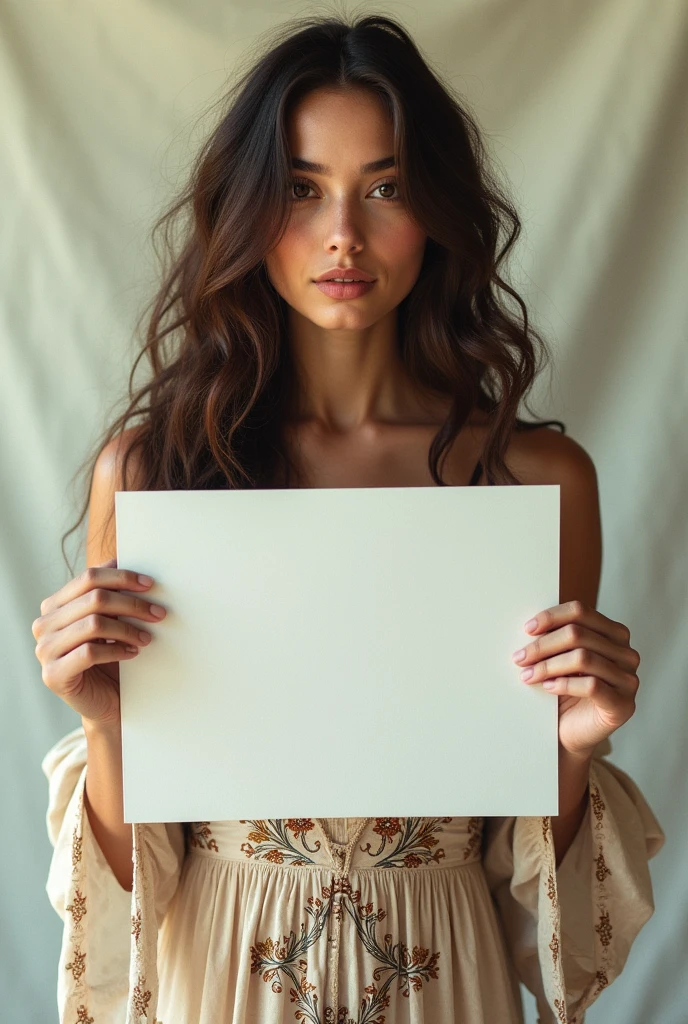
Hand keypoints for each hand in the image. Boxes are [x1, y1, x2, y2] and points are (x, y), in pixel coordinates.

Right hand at [32, 557, 166, 728]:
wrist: (105, 702)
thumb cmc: (109, 658)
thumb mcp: (110, 621)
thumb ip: (109, 595)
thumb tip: (126, 559)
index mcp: (54, 606)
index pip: (89, 577)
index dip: (122, 577)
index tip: (150, 584)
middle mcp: (44, 625)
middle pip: (94, 599)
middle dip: (132, 603)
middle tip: (158, 613)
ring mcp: (45, 651)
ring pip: (93, 624)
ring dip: (128, 628)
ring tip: (147, 636)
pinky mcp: (54, 675)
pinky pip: (90, 652)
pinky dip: (117, 650)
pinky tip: (133, 652)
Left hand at [512, 600, 639, 756]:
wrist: (570, 732)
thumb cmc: (564, 692)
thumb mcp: (560, 658)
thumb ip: (556, 638)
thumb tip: (530, 626)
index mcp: (614, 634)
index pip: (580, 611)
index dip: (551, 617)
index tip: (527, 629)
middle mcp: (626, 654)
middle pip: (578, 634)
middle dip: (543, 645)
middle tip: (520, 657)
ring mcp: (628, 680)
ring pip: (583, 658)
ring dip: (548, 666)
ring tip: (527, 674)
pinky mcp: (623, 705)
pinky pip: (591, 685)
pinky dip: (564, 684)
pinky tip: (548, 687)